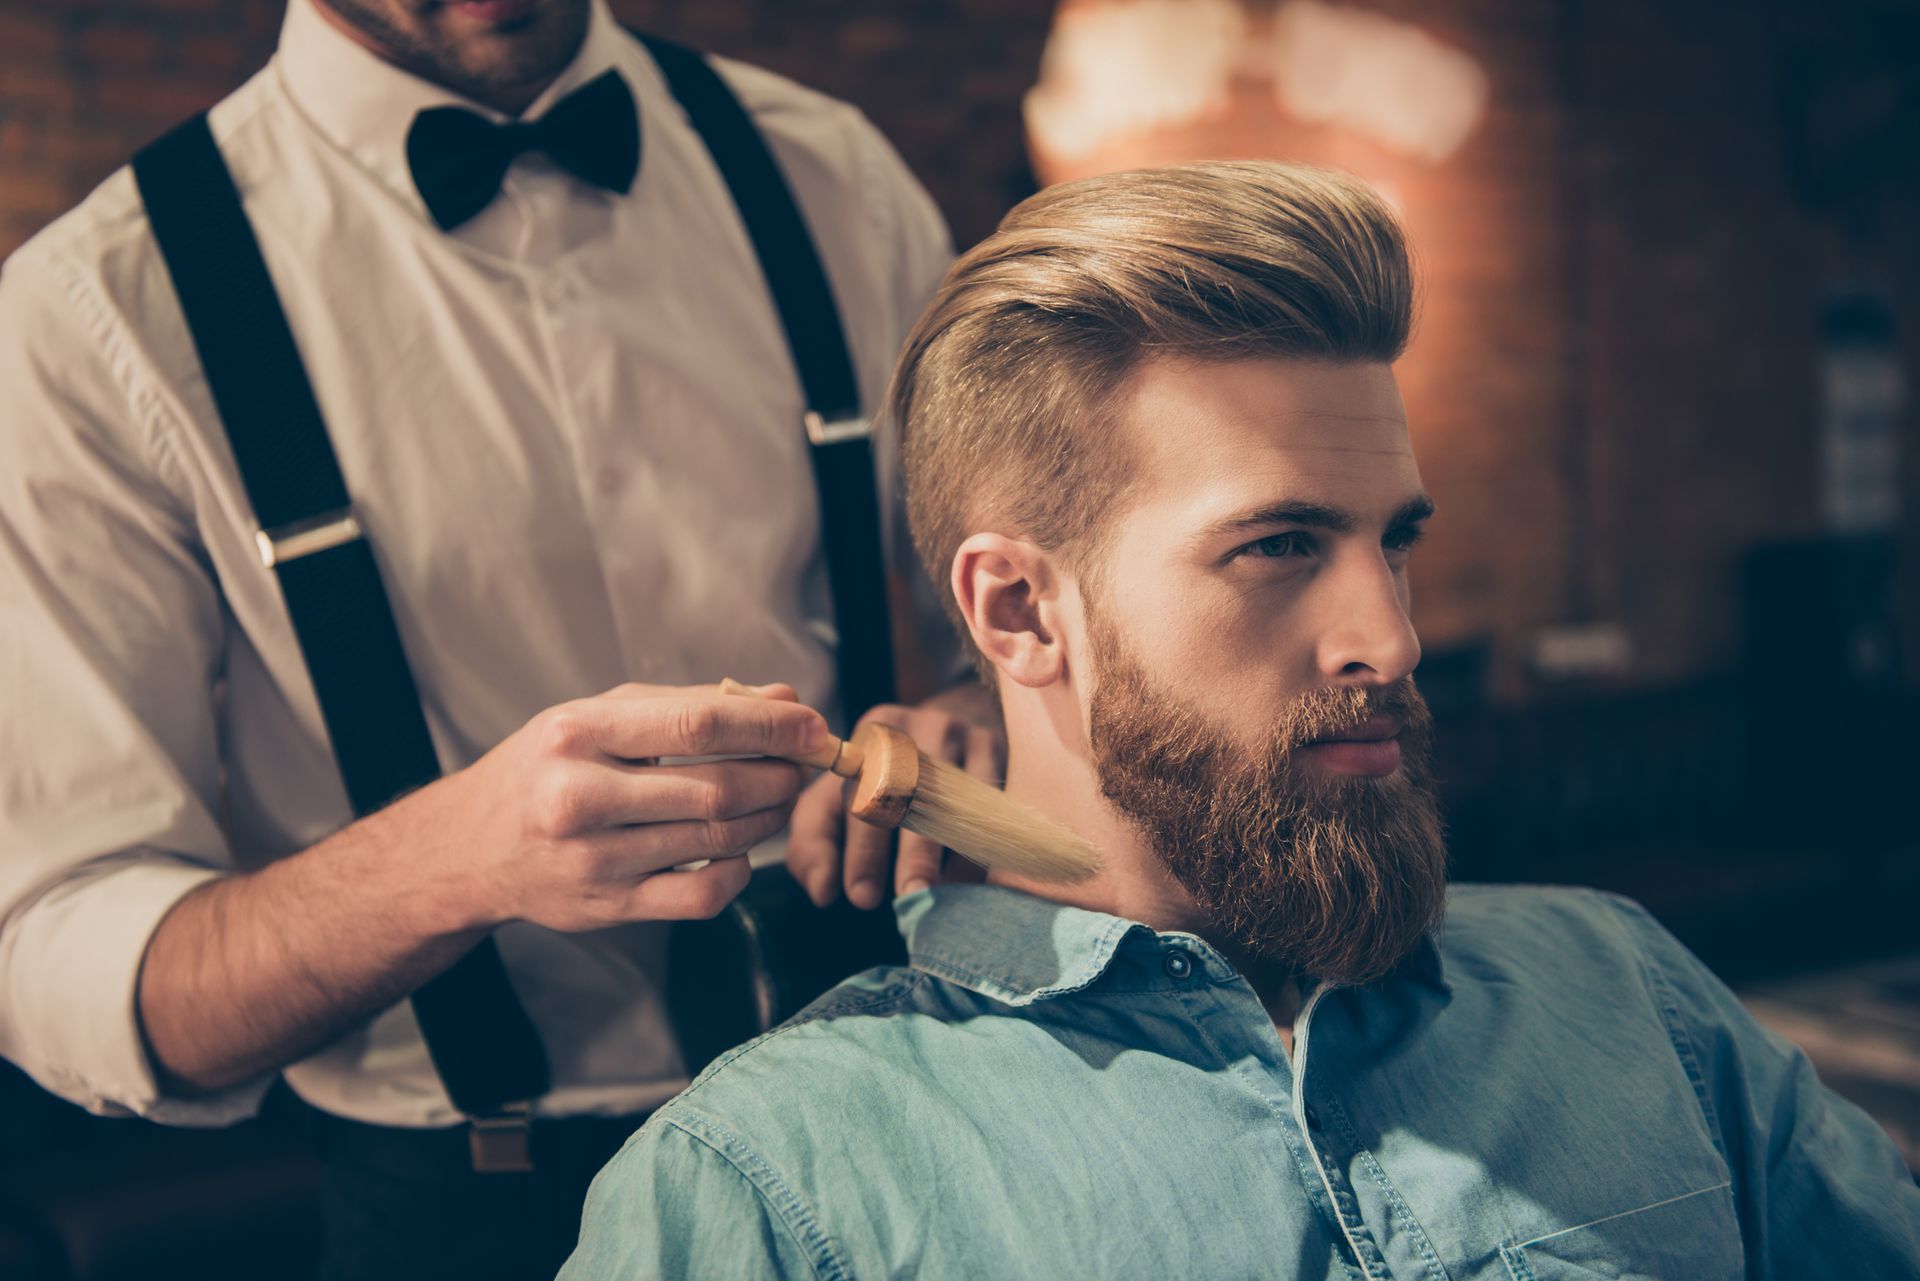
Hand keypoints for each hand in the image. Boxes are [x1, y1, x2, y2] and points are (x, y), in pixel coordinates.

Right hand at [437, 682, 825, 931]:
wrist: (471, 848)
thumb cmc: (549, 767)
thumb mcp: (602, 718)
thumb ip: (692, 706)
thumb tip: (785, 699)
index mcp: (578, 733)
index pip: (698, 724)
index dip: (770, 725)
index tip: (814, 726)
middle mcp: (580, 797)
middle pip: (717, 789)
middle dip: (779, 776)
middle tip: (802, 766)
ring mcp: (593, 860)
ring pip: (717, 841)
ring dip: (767, 817)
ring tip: (777, 797)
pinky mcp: (608, 908)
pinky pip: (702, 896)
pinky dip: (739, 872)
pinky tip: (737, 849)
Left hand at [787, 697, 1003, 908]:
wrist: (942, 727)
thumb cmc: (879, 778)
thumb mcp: (835, 801)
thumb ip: (815, 845)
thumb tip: (821, 893)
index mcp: (860, 746)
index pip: (857, 800)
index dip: (860, 853)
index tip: (862, 897)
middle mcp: (905, 733)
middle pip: (911, 796)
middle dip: (910, 854)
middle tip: (911, 896)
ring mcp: (952, 735)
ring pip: (956, 800)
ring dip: (953, 856)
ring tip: (949, 896)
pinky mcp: (989, 744)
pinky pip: (992, 800)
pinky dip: (985, 842)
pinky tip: (979, 878)